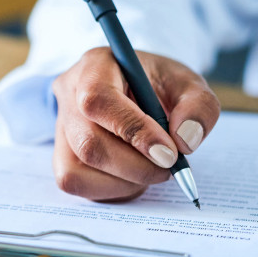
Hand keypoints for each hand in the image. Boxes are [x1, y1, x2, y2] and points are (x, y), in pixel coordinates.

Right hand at [51, 47, 219, 200]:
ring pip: (78, 170)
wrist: (131, 92)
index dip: (133, 131)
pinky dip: (111, 190)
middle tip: (169, 167)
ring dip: (125, 181)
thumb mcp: (185, 82)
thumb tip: (186, 140)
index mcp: (95, 66)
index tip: (169, 153)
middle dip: (136, 166)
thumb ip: (197, 105)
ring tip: (152, 168)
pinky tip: (132, 177)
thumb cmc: (154, 85)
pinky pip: (76, 184)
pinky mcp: (60, 157)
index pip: (99, 99)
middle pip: (88, 143)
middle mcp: (68, 96)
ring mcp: (60, 129)